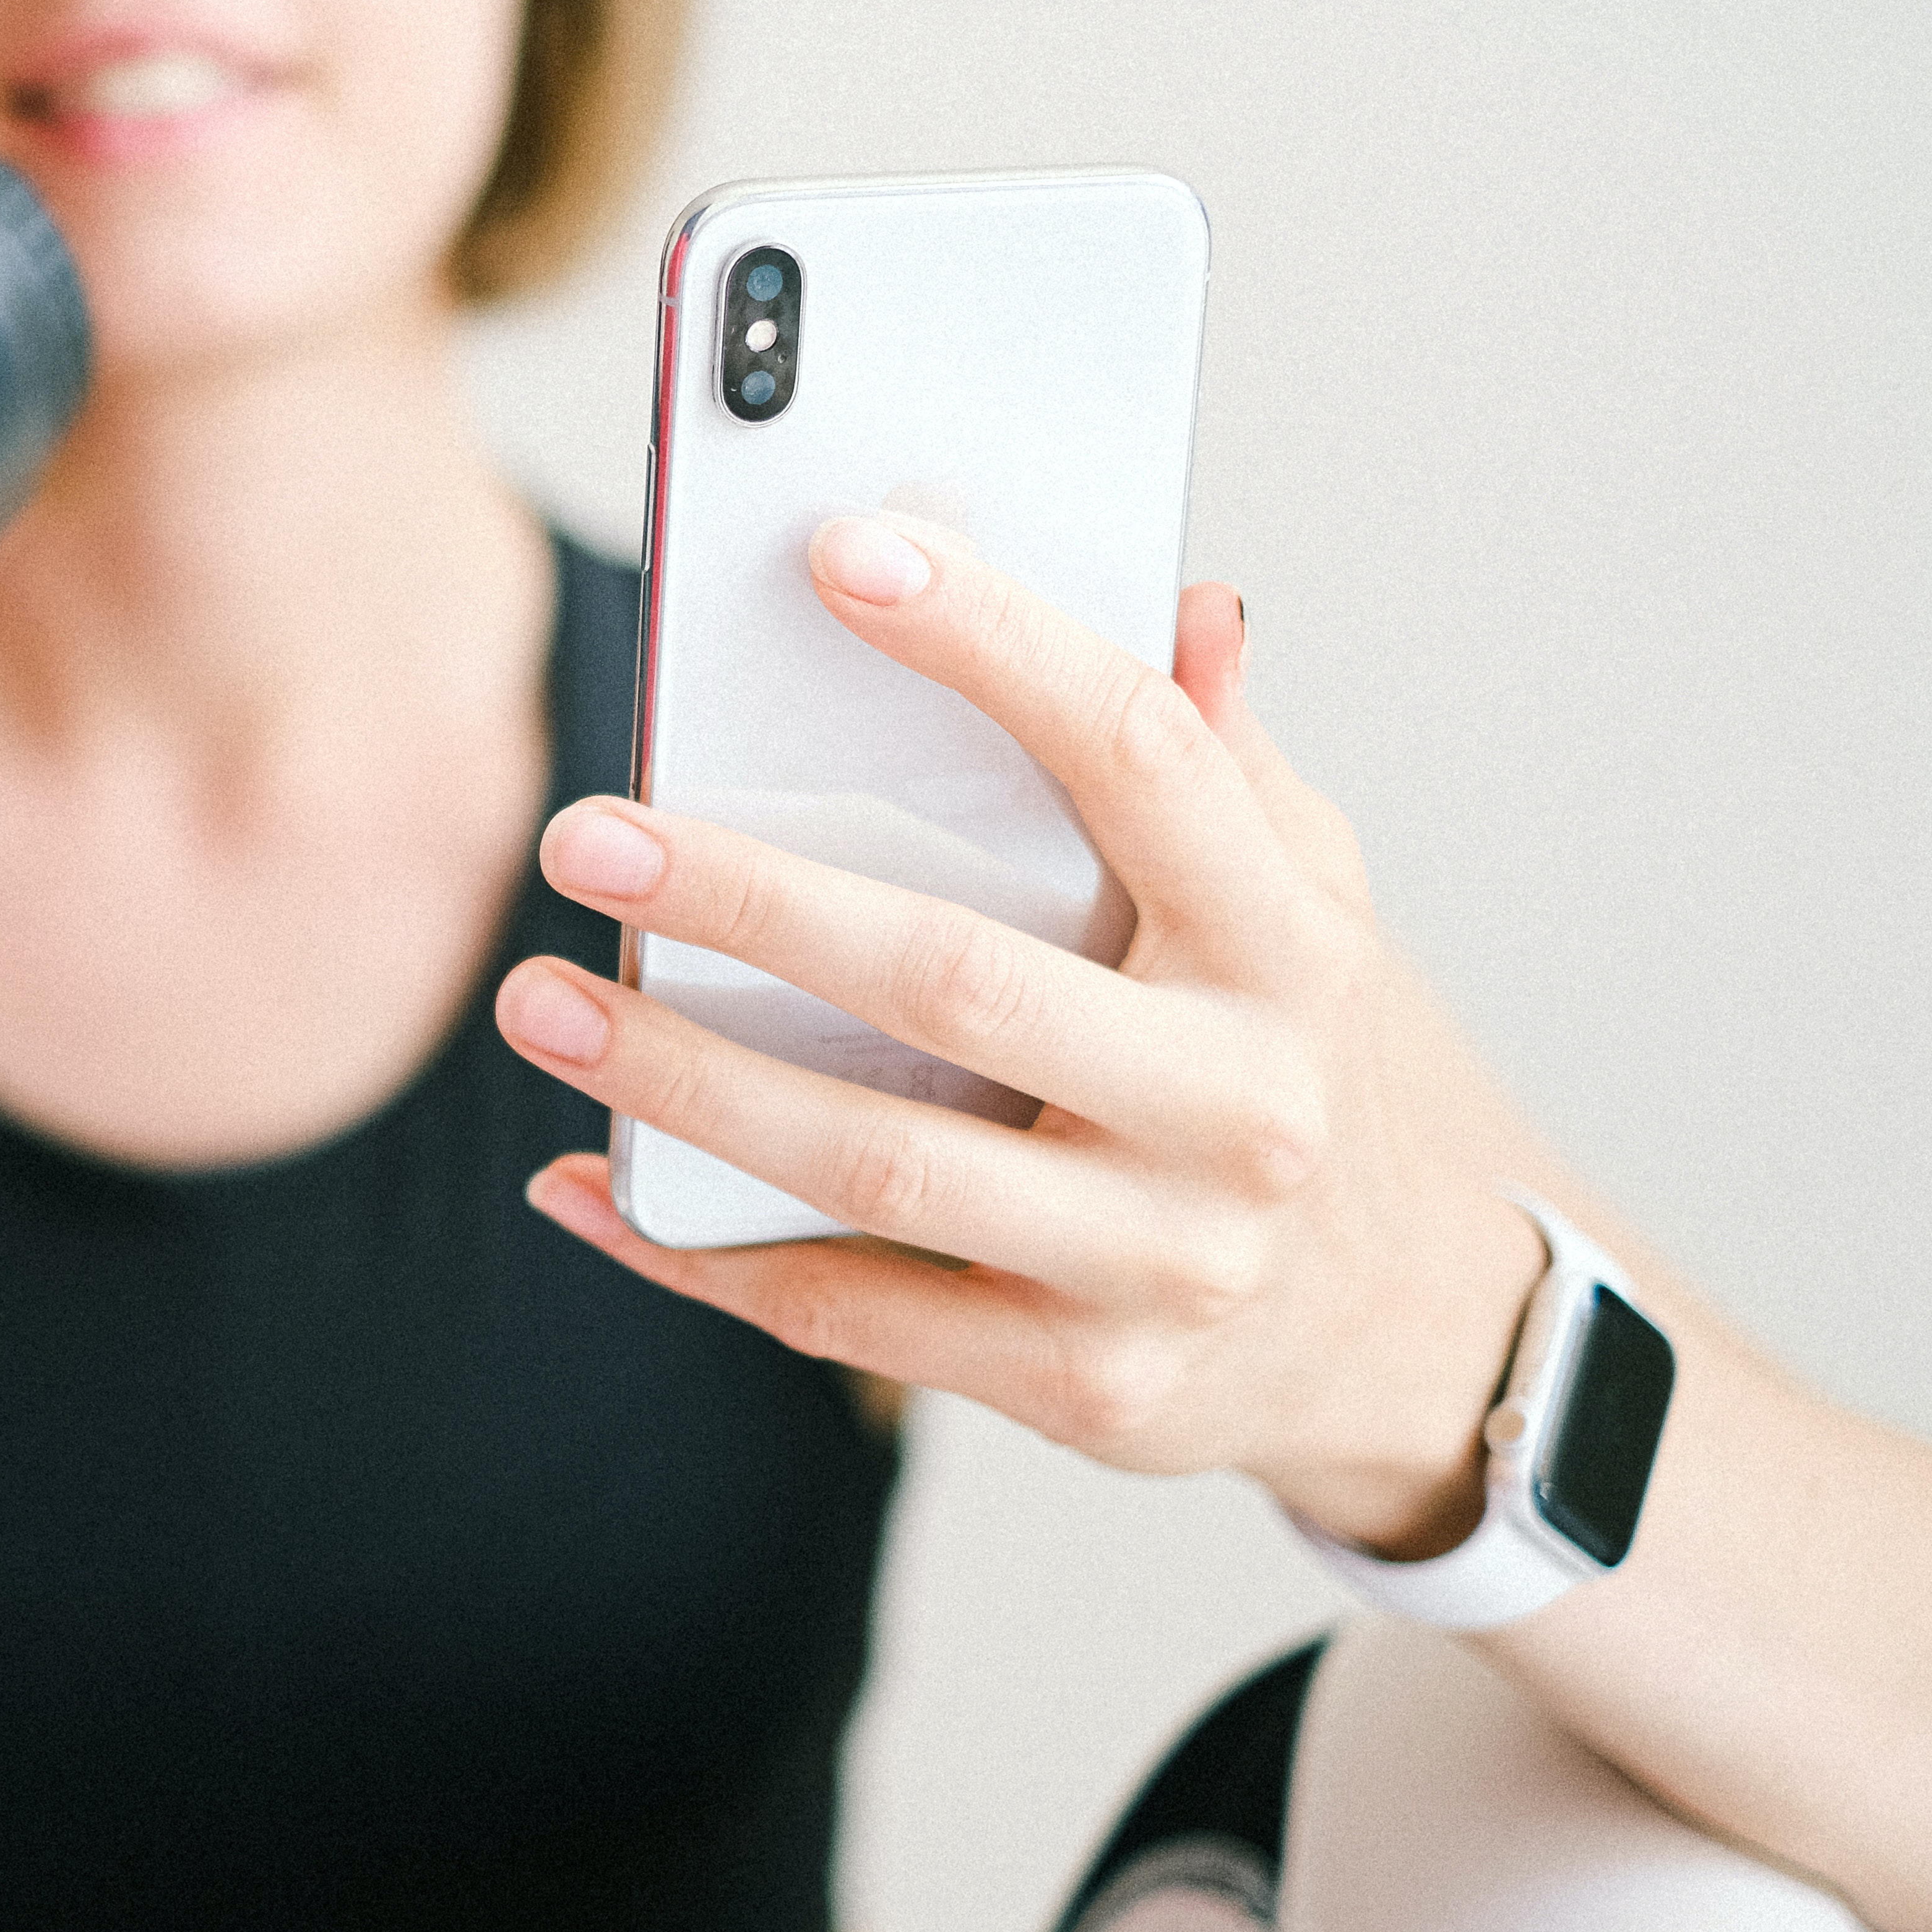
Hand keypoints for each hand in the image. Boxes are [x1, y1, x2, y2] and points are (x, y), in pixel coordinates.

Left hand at [493, 513, 1547, 1555]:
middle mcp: (1236, 1106)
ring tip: (535, 1006)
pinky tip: (583, 1185)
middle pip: (955, 980)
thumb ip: (1225, 760)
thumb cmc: (1295, 1067)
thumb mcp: (1307, 907)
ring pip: (876, 1161)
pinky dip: (694, 1252)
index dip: (994, 643)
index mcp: (1286, 948)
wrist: (1396, 1338)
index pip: (1136, 757)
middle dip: (749, 903)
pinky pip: (846, 1310)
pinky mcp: (1080, 1380)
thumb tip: (1187, 601)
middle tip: (584, 836)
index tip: (844, 551)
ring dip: (683, 1083)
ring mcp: (1159, 1257)